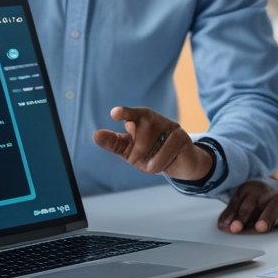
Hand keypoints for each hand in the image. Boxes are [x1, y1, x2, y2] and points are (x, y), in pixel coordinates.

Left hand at [93, 106, 212, 181]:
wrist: (178, 162)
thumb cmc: (149, 153)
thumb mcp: (129, 150)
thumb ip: (113, 142)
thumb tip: (96, 135)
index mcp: (140, 117)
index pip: (131, 114)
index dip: (124, 113)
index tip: (114, 113)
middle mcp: (155, 118)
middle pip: (137, 145)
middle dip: (138, 157)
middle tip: (144, 156)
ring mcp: (170, 125)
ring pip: (150, 152)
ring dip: (150, 163)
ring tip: (157, 159)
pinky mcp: (182, 136)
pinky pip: (163, 156)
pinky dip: (160, 164)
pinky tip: (166, 162)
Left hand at [217, 178, 277, 233]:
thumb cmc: (266, 198)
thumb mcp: (250, 200)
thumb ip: (236, 211)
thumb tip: (223, 225)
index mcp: (247, 187)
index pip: (235, 202)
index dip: (228, 215)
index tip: (222, 226)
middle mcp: (258, 189)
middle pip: (248, 206)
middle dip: (241, 218)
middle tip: (234, 229)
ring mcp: (272, 195)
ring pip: (264, 210)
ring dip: (262, 220)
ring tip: (259, 228)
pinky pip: (277, 214)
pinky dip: (272, 221)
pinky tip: (269, 227)